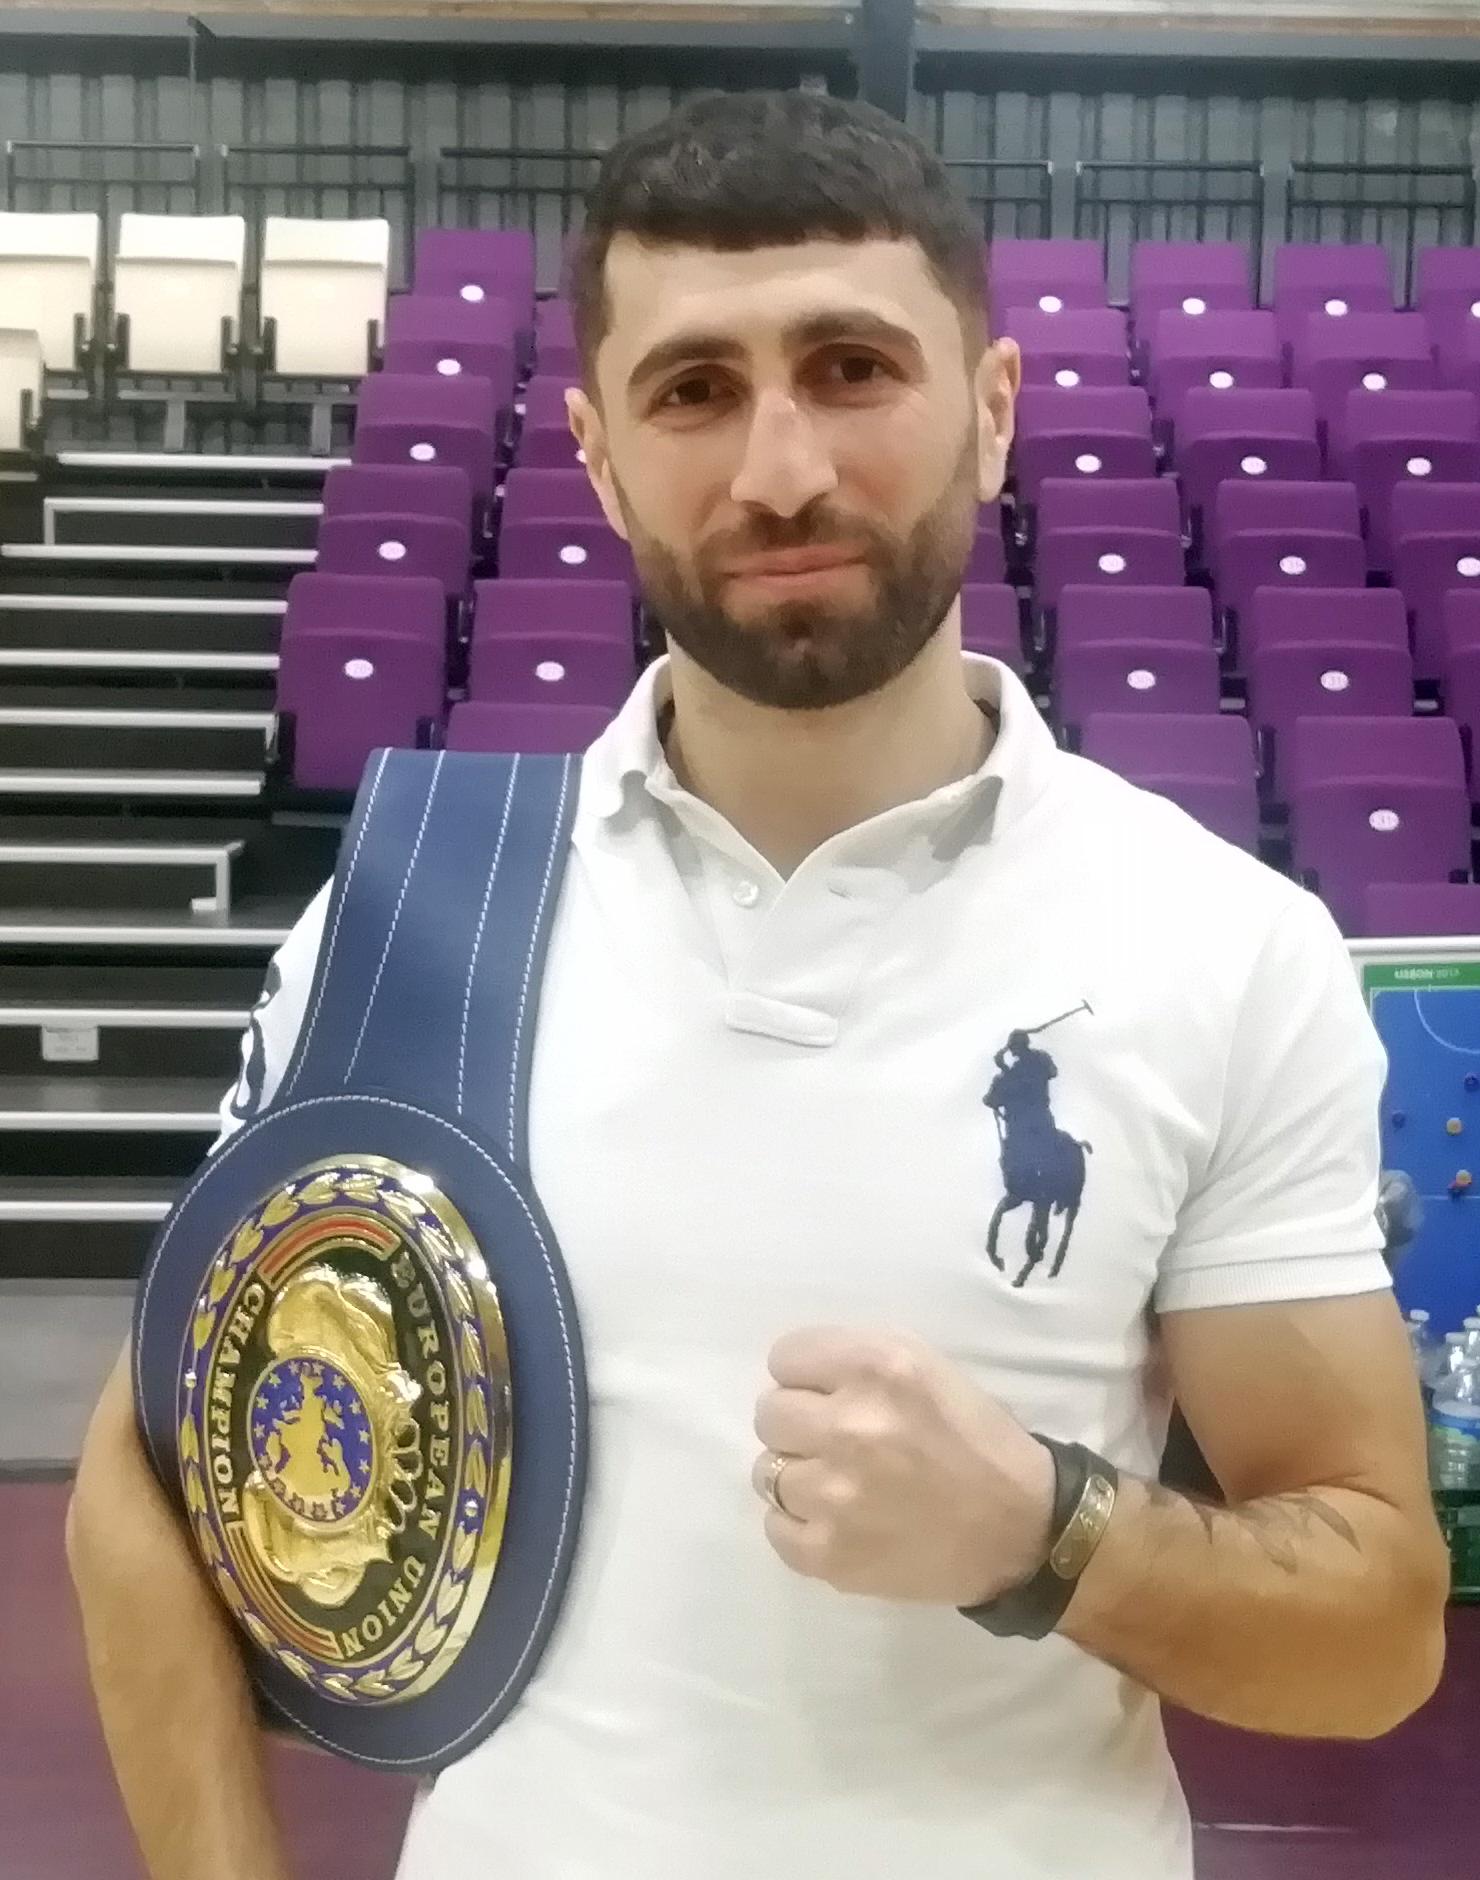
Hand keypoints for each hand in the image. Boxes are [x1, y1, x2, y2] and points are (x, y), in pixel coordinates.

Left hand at [751, 1327, 1056, 1606]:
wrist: (1022, 1530)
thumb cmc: (976, 1440)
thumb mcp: (927, 1367)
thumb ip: (857, 1361)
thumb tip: (794, 1379)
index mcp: (878, 1368)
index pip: (786, 1358)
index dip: (807, 1377)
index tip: (830, 1395)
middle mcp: (850, 1425)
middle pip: (769, 1414)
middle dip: (798, 1425)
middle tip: (837, 1443)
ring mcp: (835, 1494)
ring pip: (766, 1472)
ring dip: (800, 1476)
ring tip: (843, 1487)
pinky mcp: (829, 1553)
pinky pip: (775, 1528)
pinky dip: (800, 1527)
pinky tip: (839, 1523)